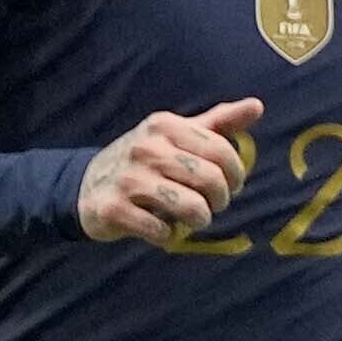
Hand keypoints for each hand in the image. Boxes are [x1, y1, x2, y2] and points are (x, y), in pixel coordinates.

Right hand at [77, 97, 263, 243]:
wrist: (84, 185)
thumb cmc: (143, 161)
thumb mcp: (176, 135)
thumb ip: (217, 123)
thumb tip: (257, 105)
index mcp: (164, 126)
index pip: (220, 150)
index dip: (235, 173)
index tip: (232, 185)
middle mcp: (145, 148)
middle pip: (210, 179)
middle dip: (220, 199)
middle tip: (213, 205)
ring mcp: (128, 179)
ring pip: (191, 206)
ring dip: (199, 219)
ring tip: (193, 218)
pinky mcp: (114, 209)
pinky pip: (161, 230)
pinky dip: (168, 235)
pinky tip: (161, 228)